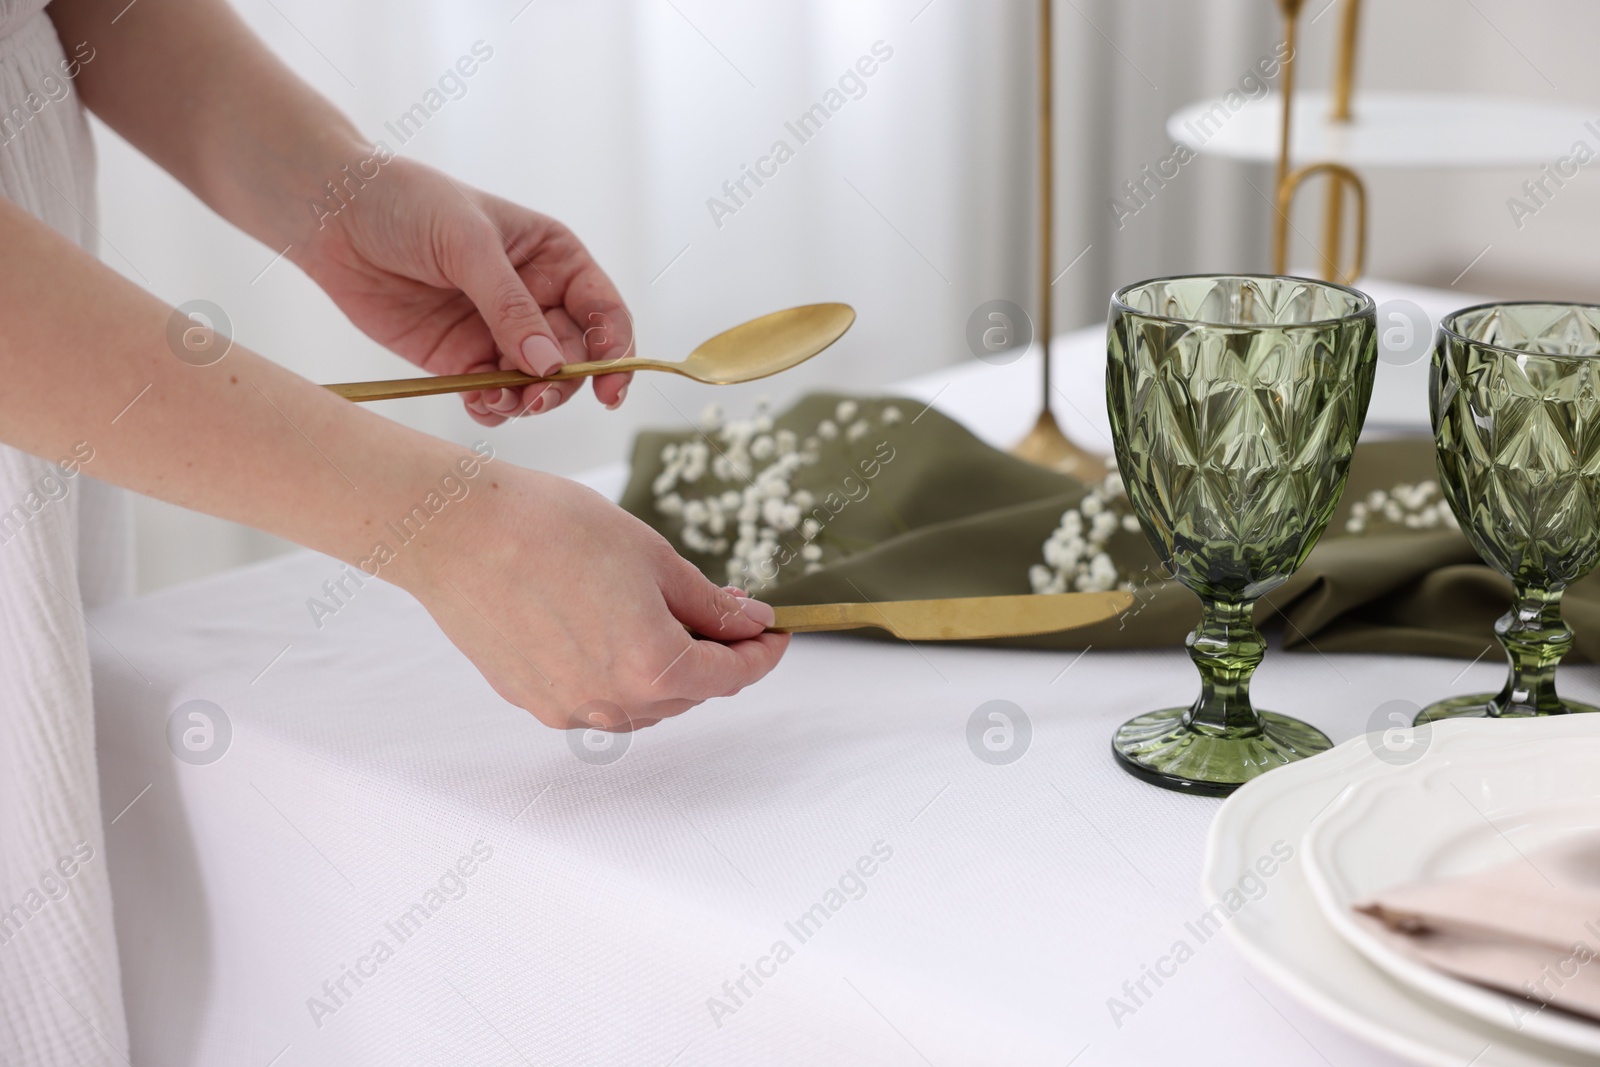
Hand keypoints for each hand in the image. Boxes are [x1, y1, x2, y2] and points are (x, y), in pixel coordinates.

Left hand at [296, 156, 632, 425]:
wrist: (334, 217)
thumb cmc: (408, 204)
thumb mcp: (468, 244)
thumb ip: (511, 307)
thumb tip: (550, 366)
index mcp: (554, 259)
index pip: (604, 312)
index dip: (615, 351)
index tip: (609, 388)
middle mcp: (536, 299)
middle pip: (575, 358)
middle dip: (562, 382)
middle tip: (535, 393)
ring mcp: (499, 333)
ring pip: (538, 386)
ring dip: (528, 401)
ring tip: (498, 398)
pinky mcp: (461, 360)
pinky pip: (493, 398)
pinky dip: (493, 409)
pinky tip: (476, 401)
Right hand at [406, 465, 788, 729]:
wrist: (455, 531)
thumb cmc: (551, 528)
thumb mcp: (653, 556)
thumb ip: (710, 602)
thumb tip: (751, 623)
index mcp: (653, 666)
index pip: (732, 677)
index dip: (762, 654)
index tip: (775, 633)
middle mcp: (611, 703)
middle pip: (690, 694)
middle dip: (715, 657)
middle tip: (723, 611)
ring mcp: (567, 708)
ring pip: (644, 705)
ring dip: (667, 671)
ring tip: (662, 614)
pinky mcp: (531, 700)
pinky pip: (596, 700)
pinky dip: (619, 674)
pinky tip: (609, 627)